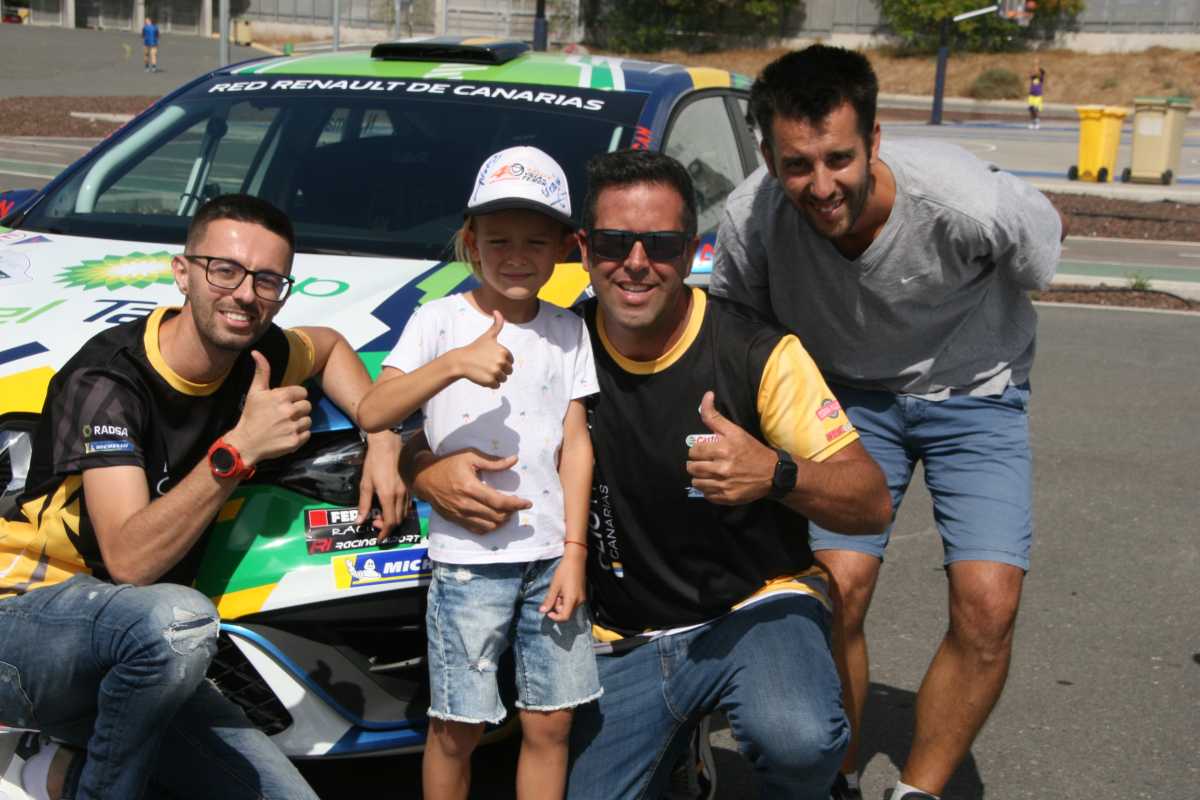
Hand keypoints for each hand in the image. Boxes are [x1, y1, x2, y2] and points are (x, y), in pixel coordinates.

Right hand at [226, 351, 311, 465]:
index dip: (294, 397)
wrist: (245, 443)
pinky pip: (307, 434)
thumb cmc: (251, 416)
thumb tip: (256, 352)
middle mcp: (289, 411)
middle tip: (285, 415)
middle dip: (298, 409)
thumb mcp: (255, 392)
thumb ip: (261, 372)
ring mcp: (292, 427)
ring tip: (286, 425)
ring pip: (309, 420)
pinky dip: (300, 435)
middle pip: (307, 406)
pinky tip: (288, 434)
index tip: (284, 403)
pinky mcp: (295, 442)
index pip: (302, 392)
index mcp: (281, 397)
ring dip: (300, 422)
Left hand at [358, 430, 407, 532]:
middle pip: (398, 520)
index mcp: (388, 496)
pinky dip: (399, 511)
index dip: (384, 533)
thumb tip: (359, 521)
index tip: (379, 538)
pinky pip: (407, 505)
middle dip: (387, 527)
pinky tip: (390, 506)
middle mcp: (400, 496)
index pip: (390, 522)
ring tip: (381, 515)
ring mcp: (407, 491)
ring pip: (404, 513)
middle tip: (375, 524)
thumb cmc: (374, 462)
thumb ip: (363, 504)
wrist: (388, 445)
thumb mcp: (365, 483)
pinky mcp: (409, 486)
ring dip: (394, 519)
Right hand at [411, 448, 531, 533]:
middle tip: (517, 505)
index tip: (527, 503)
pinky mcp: (455, 520)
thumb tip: (514, 460)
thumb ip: (493, 461)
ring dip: (502, 521)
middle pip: (496, 516)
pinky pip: (476, 530)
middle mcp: (465, 504)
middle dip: (511, 512)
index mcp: (470, 488)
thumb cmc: (448, 463)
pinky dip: (489, 527)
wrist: (424, 477)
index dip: (516, 504)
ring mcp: (460, 514)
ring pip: (488, 526)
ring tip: (508, 512)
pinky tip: (495, 520)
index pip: (499, 502)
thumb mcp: (470, 456)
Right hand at [455, 311, 512, 388]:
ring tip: (484, 370)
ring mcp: (496, 372)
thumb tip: (497, 311)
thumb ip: (496, 325)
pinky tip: (481, 376)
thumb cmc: (475, 348)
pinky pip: (496, 386)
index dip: (501, 360)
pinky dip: (490, 383)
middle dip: (499, 369)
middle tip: (487, 365)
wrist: (461, 361)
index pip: (511, 361)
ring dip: (495, 377)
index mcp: (504, 351)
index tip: (491, 357)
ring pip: (503, 379)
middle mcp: (501, 362)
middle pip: (508, 371)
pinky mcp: (490, 381)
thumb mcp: (488, 336)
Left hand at [540, 548, 585, 621]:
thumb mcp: (554, 586)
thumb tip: (542, 611)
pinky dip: (566, 599)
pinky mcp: (582, 594)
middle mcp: (579, 601)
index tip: (548, 612)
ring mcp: (582, 597)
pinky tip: (564, 589)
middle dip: (558, 607)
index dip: (555, 617)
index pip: (564, 617)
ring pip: (570, 607)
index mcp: (572, 600)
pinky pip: (573, 602)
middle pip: (567, 612)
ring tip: (559, 590)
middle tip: (555, 595)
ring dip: (562, 603)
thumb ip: (549, 600)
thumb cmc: (564, 571)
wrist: (576, 560)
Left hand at [685, 391, 777, 504]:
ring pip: (696, 482)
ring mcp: (725, 485)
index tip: (704, 451)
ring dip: (700, 477)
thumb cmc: (751, 449)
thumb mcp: (735, 430)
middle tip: (705, 462)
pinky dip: (708, 490)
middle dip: (696, 464)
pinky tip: (717, 483)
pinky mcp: (727, 498)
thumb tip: (707, 395)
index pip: (693, 450)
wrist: (772, 473)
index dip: (697, 450)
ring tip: (709, 473)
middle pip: (692, 467)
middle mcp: (722, 468)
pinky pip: (707, 495)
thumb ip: (715, 416)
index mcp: (722, 449)